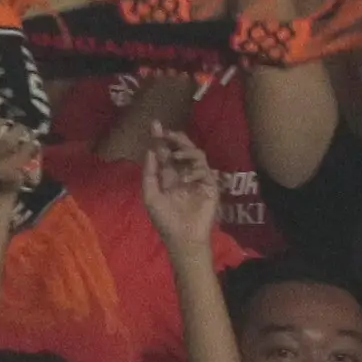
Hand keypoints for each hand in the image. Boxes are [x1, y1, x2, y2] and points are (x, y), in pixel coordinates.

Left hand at [139, 133, 228, 256]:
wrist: (182, 238)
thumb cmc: (165, 220)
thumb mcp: (151, 195)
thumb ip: (150, 173)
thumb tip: (152, 151)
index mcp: (169, 177)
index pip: (165, 153)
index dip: (160, 139)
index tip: (155, 124)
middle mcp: (184, 175)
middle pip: (183, 150)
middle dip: (176, 139)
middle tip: (168, 133)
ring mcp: (199, 181)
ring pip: (197, 156)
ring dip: (185, 152)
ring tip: (175, 156)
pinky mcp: (211, 187)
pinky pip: (206, 171)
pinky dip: (195, 171)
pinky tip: (186, 179)